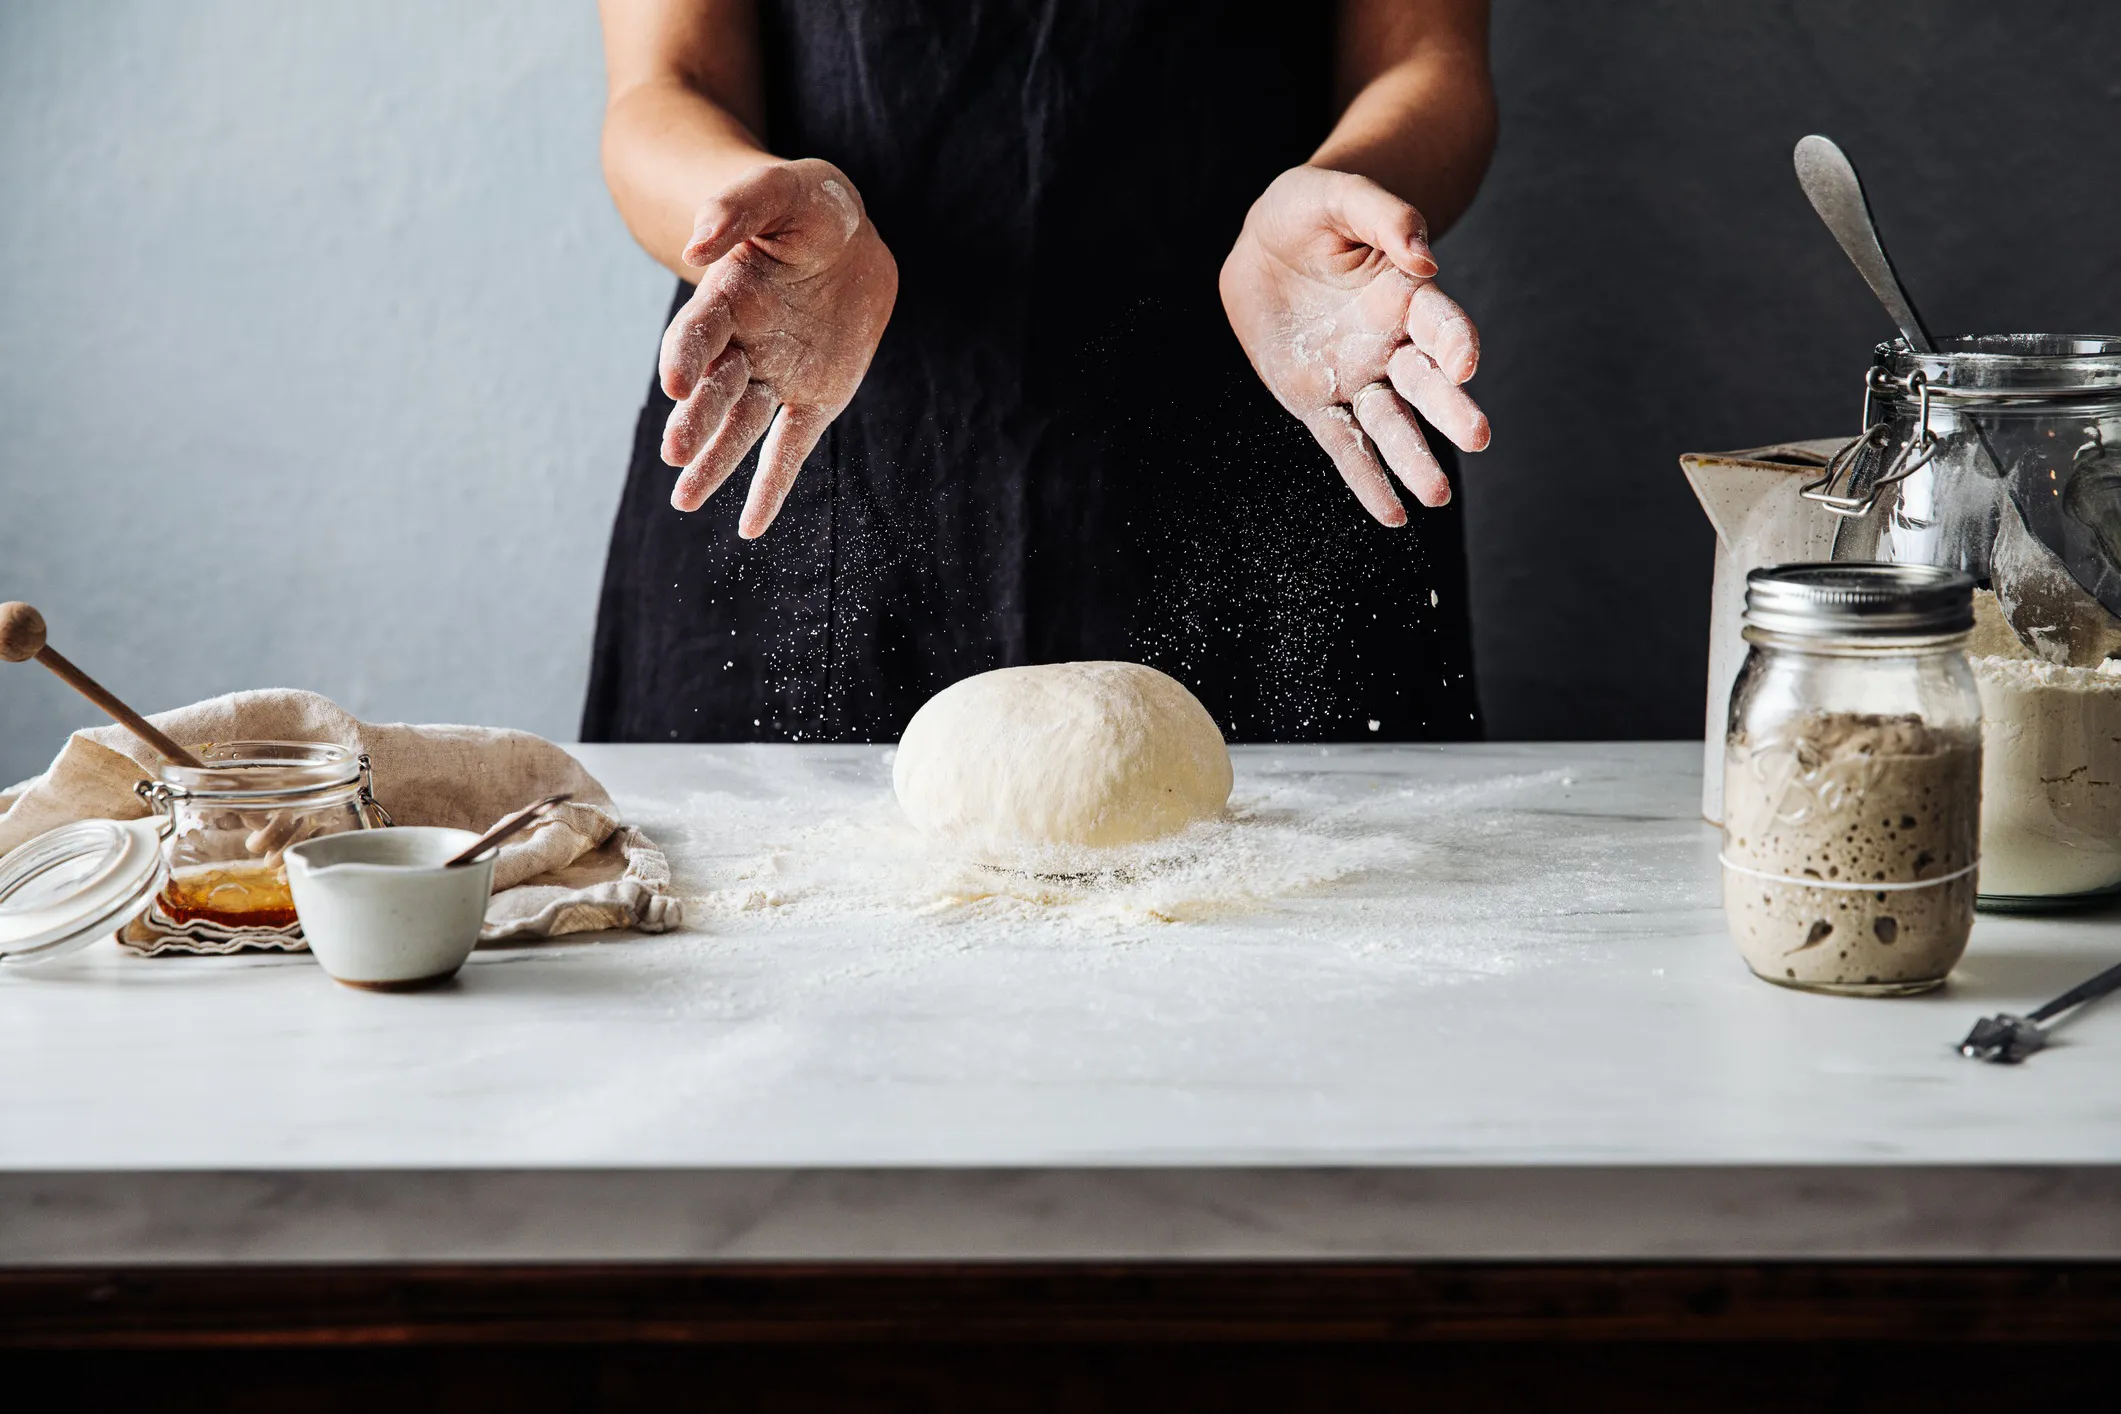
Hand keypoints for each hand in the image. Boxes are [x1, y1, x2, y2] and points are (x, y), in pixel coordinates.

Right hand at [658, 158, 898, 536]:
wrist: (846, 238)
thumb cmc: (808, 206)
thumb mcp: (783, 192)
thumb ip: (739, 208)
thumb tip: (700, 247)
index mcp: (728, 296)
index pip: (699, 331)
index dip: (686, 354)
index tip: (674, 382)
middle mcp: (743, 343)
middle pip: (714, 387)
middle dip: (695, 419)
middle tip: (675, 453)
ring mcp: (775, 375)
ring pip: (741, 425)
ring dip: (715, 462)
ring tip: (685, 500)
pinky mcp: (813, 399)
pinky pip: (790, 449)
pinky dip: (772, 487)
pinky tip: (751, 529)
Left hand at [1220, 165, 1489, 525]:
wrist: (1261, 244)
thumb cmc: (1306, 210)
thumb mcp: (1337, 196)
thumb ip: (1383, 217)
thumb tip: (1423, 258)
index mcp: (1403, 293)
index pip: (1440, 323)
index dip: (1455, 342)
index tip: (1463, 364)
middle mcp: (1388, 341)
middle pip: (1425, 381)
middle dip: (1449, 409)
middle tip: (1476, 436)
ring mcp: (1355, 375)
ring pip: (1389, 423)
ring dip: (1413, 457)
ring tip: (1435, 495)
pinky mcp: (1317, 400)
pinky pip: (1344, 444)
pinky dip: (1366, 480)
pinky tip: (1392, 515)